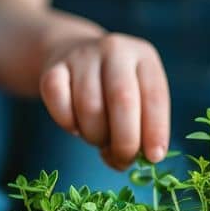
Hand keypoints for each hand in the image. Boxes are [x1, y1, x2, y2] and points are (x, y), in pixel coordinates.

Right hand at [39, 33, 169, 170]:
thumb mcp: (138, 96)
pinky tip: (75, 126)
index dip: (156, 131)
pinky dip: (67, 123)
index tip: (153, 157)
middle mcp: (115, 50)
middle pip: (122, 100)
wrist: (72, 53)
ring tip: (99, 139)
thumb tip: (138, 160)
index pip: (155, 97)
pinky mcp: (53, 68)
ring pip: (89, 107)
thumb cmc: (113, 88)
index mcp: (144, 57)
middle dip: (125, 141)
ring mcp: (81, 56)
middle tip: (123, 160)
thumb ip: (143, 126)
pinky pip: (59, 103)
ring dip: (95, 136)